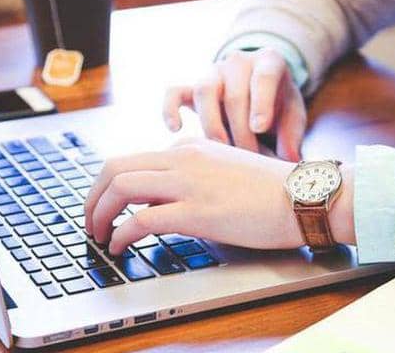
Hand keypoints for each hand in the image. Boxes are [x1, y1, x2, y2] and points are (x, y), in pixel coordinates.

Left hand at [83, 138, 354, 254]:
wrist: (304, 196)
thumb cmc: (273, 190)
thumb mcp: (226, 170)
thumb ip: (195, 177)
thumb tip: (164, 201)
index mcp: (191, 148)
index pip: (135, 160)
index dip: (112, 187)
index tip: (108, 206)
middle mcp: (184, 158)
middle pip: (115, 167)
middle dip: (93, 196)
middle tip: (90, 220)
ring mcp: (189, 183)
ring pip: (121, 187)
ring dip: (99, 213)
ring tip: (97, 235)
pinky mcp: (197, 211)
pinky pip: (141, 219)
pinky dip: (121, 234)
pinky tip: (120, 247)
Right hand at [162, 48, 305, 160]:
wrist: (260, 91)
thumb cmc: (279, 105)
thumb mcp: (293, 116)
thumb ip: (292, 136)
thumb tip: (289, 160)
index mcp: (269, 62)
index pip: (264, 77)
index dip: (261, 103)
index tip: (260, 128)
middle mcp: (239, 62)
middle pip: (234, 94)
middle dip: (240, 130)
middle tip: (249, 157)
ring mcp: (213, 72)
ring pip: (204, 91)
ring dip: (212, 124)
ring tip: (222, 150)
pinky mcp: (192, 87)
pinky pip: (174, 92)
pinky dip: (170, 109)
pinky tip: (176, 129)